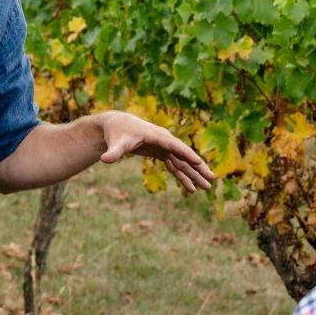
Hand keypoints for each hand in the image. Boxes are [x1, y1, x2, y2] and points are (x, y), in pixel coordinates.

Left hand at [98, 111, 214, 193]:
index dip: (186, 154)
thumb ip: (113, 152)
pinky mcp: (161, 153)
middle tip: (211, 179)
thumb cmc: (116, 133)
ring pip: (182, 162)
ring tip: (206, 187)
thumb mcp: (115, 143)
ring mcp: (164, 147)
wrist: (117, 126)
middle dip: (197, 167)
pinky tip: (191, 188)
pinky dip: (183, 176)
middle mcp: (164, 141)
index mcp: (156, 136)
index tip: (198, 162)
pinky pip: (175, 166)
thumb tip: (104, 160)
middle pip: (184, 155)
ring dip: (194, 174)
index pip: (174, 146)